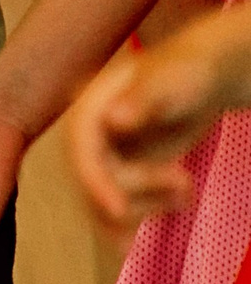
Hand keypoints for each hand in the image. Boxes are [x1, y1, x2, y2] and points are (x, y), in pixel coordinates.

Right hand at [65, 44, 221, 227]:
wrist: (201, 80)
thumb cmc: (183, 72)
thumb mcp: (165, 83)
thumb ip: (139, 99)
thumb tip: (110, 120)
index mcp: (89, 109)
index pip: (82, 152)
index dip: (94, 182)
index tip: (118, 210)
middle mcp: (92, 137)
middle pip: (95, 181)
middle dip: (137, 191)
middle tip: (184, 182)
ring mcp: (109, 156)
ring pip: (110, 199)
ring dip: (150, 203)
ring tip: (187, 188)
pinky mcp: (127, 172)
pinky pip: (128, 203)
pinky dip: (152, 210)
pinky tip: (181, 202)